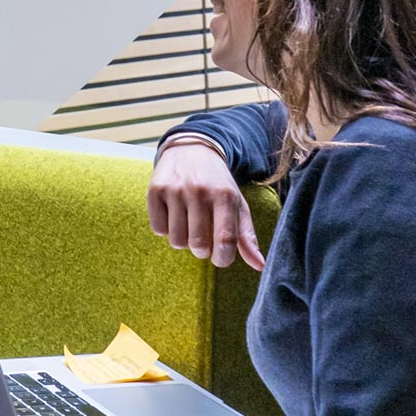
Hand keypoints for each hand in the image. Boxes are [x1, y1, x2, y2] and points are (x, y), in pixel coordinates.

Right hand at [148, 140, 264, 270]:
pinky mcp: (155, 190)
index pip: (225, 240)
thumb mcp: (237, 204)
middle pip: (198, 244)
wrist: (192, 149)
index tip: (220, 258)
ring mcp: (175, 190)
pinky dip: (166, 229)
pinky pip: (158, 229)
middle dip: (202, 250)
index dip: (222, 258)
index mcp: (225, 195)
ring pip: (176, 240)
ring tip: (188, 224)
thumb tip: (259, 266)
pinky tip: (173, 214)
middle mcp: (200, 191)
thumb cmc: (218, 184)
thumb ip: (246, 236)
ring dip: (183, 240)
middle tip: (203, 238)